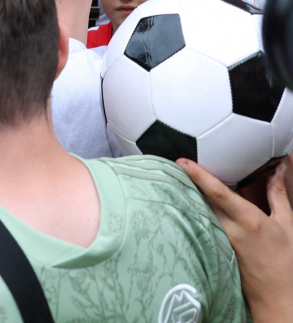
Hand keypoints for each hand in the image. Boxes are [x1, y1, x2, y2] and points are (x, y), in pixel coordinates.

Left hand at [178, 158, 292, 322]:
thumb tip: (278, 170)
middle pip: (203, 200)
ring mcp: (221, 242)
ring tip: (182, 181)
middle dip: (189, 182)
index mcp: (249, 220)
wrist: (277, 298)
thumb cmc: (285, 263)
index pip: (218, 193)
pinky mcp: (217, 251)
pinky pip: (204, 226)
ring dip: (192, 197)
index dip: (199, 176)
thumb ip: (278, 195)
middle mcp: (231, 230)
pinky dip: (199, 214)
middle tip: (179, 164)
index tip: (183, 162)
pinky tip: (195, 206)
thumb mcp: (287, 225)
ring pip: (201, 213)